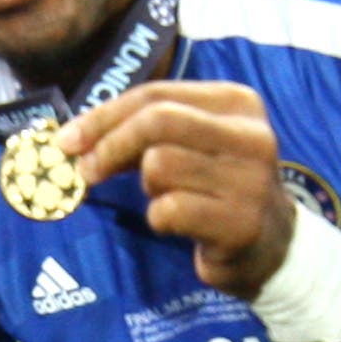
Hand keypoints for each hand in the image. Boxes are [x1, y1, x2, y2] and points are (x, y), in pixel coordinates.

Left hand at [60, 79, 291, 293]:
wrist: (273, 247)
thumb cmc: (217, 188)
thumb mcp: (193, 144)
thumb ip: (146, 130)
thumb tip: (75, 137)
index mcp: (237, 102)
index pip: (155, 95)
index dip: (103, 116)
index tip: (68, 140)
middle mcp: (250, 134)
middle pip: (157, 120)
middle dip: (110, 145)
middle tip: (86, 171)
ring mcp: (250, 179)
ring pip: (159, 166)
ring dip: (147, 188)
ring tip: (166, 199)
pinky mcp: (240, 223)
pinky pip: (169, 210)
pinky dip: (160, 219)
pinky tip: (178, 224)